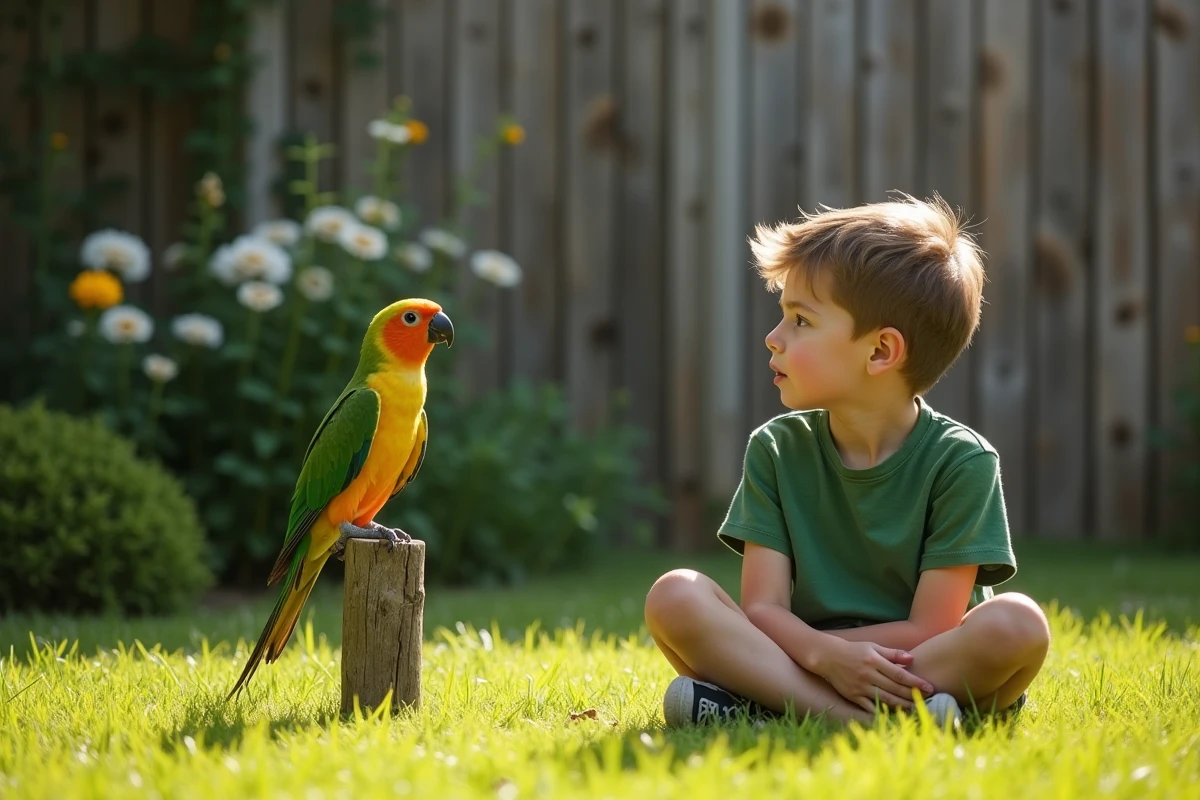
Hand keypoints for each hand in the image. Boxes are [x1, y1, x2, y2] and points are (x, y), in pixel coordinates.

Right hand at [814, 639, 934, 712]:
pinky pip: (870, 707)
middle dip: (913, 695)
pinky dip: (883, 712)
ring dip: (902, 705)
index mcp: (874, 661)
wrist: (828, 656)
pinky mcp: (853, 696)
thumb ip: (892, 654)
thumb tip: (912, 659)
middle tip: (928, 700)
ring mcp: (860, 687)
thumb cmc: (854, 650)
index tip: (930, 688)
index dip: (916, 682)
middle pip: (895, 689)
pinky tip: (895, 714)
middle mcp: (867, 674)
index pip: (899, 674)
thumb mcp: (873, 647)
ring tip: (916, 709)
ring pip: (885, 699)